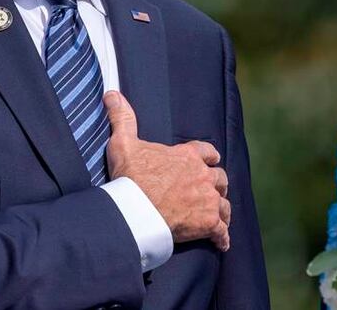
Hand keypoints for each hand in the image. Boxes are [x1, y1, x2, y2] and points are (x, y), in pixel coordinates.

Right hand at [103, 90, 230, 250]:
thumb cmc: (130, 177)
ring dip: (221, 209)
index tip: (211, 159)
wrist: (137, 211)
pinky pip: (222, 231)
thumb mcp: (123, 143)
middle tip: (211, 190)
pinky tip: (221, 242)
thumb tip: (112, 94)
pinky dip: (222, 237)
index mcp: (186, 156)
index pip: (207, 151)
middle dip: (217, 183)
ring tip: (218, 215)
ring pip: (224, 204)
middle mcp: (202, 176)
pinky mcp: (208, 223)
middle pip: (220, 178)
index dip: (209, 156)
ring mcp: (207, 200)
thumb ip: (122, 118)